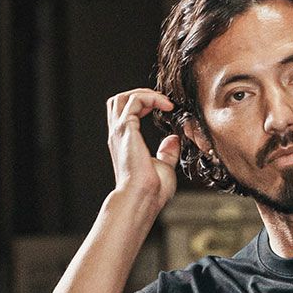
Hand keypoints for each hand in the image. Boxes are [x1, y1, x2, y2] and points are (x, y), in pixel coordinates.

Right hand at [106, 87, 180, 207]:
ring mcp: (120, 131)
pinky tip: (166, 105)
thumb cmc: (151, 192)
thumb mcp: (164, 168)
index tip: (163, 109)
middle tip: (161, 101)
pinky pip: (135, 100)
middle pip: (119, 101)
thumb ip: (167, 153)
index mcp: (124, 143)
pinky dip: (150, 98)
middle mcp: (118, 135)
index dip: (143, 105)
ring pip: (123, 97)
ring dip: (144, 94)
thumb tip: (173, 140)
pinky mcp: (126, 129)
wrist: (141, 199)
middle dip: (140, 95)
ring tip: (163, 101)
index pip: (125, 114)